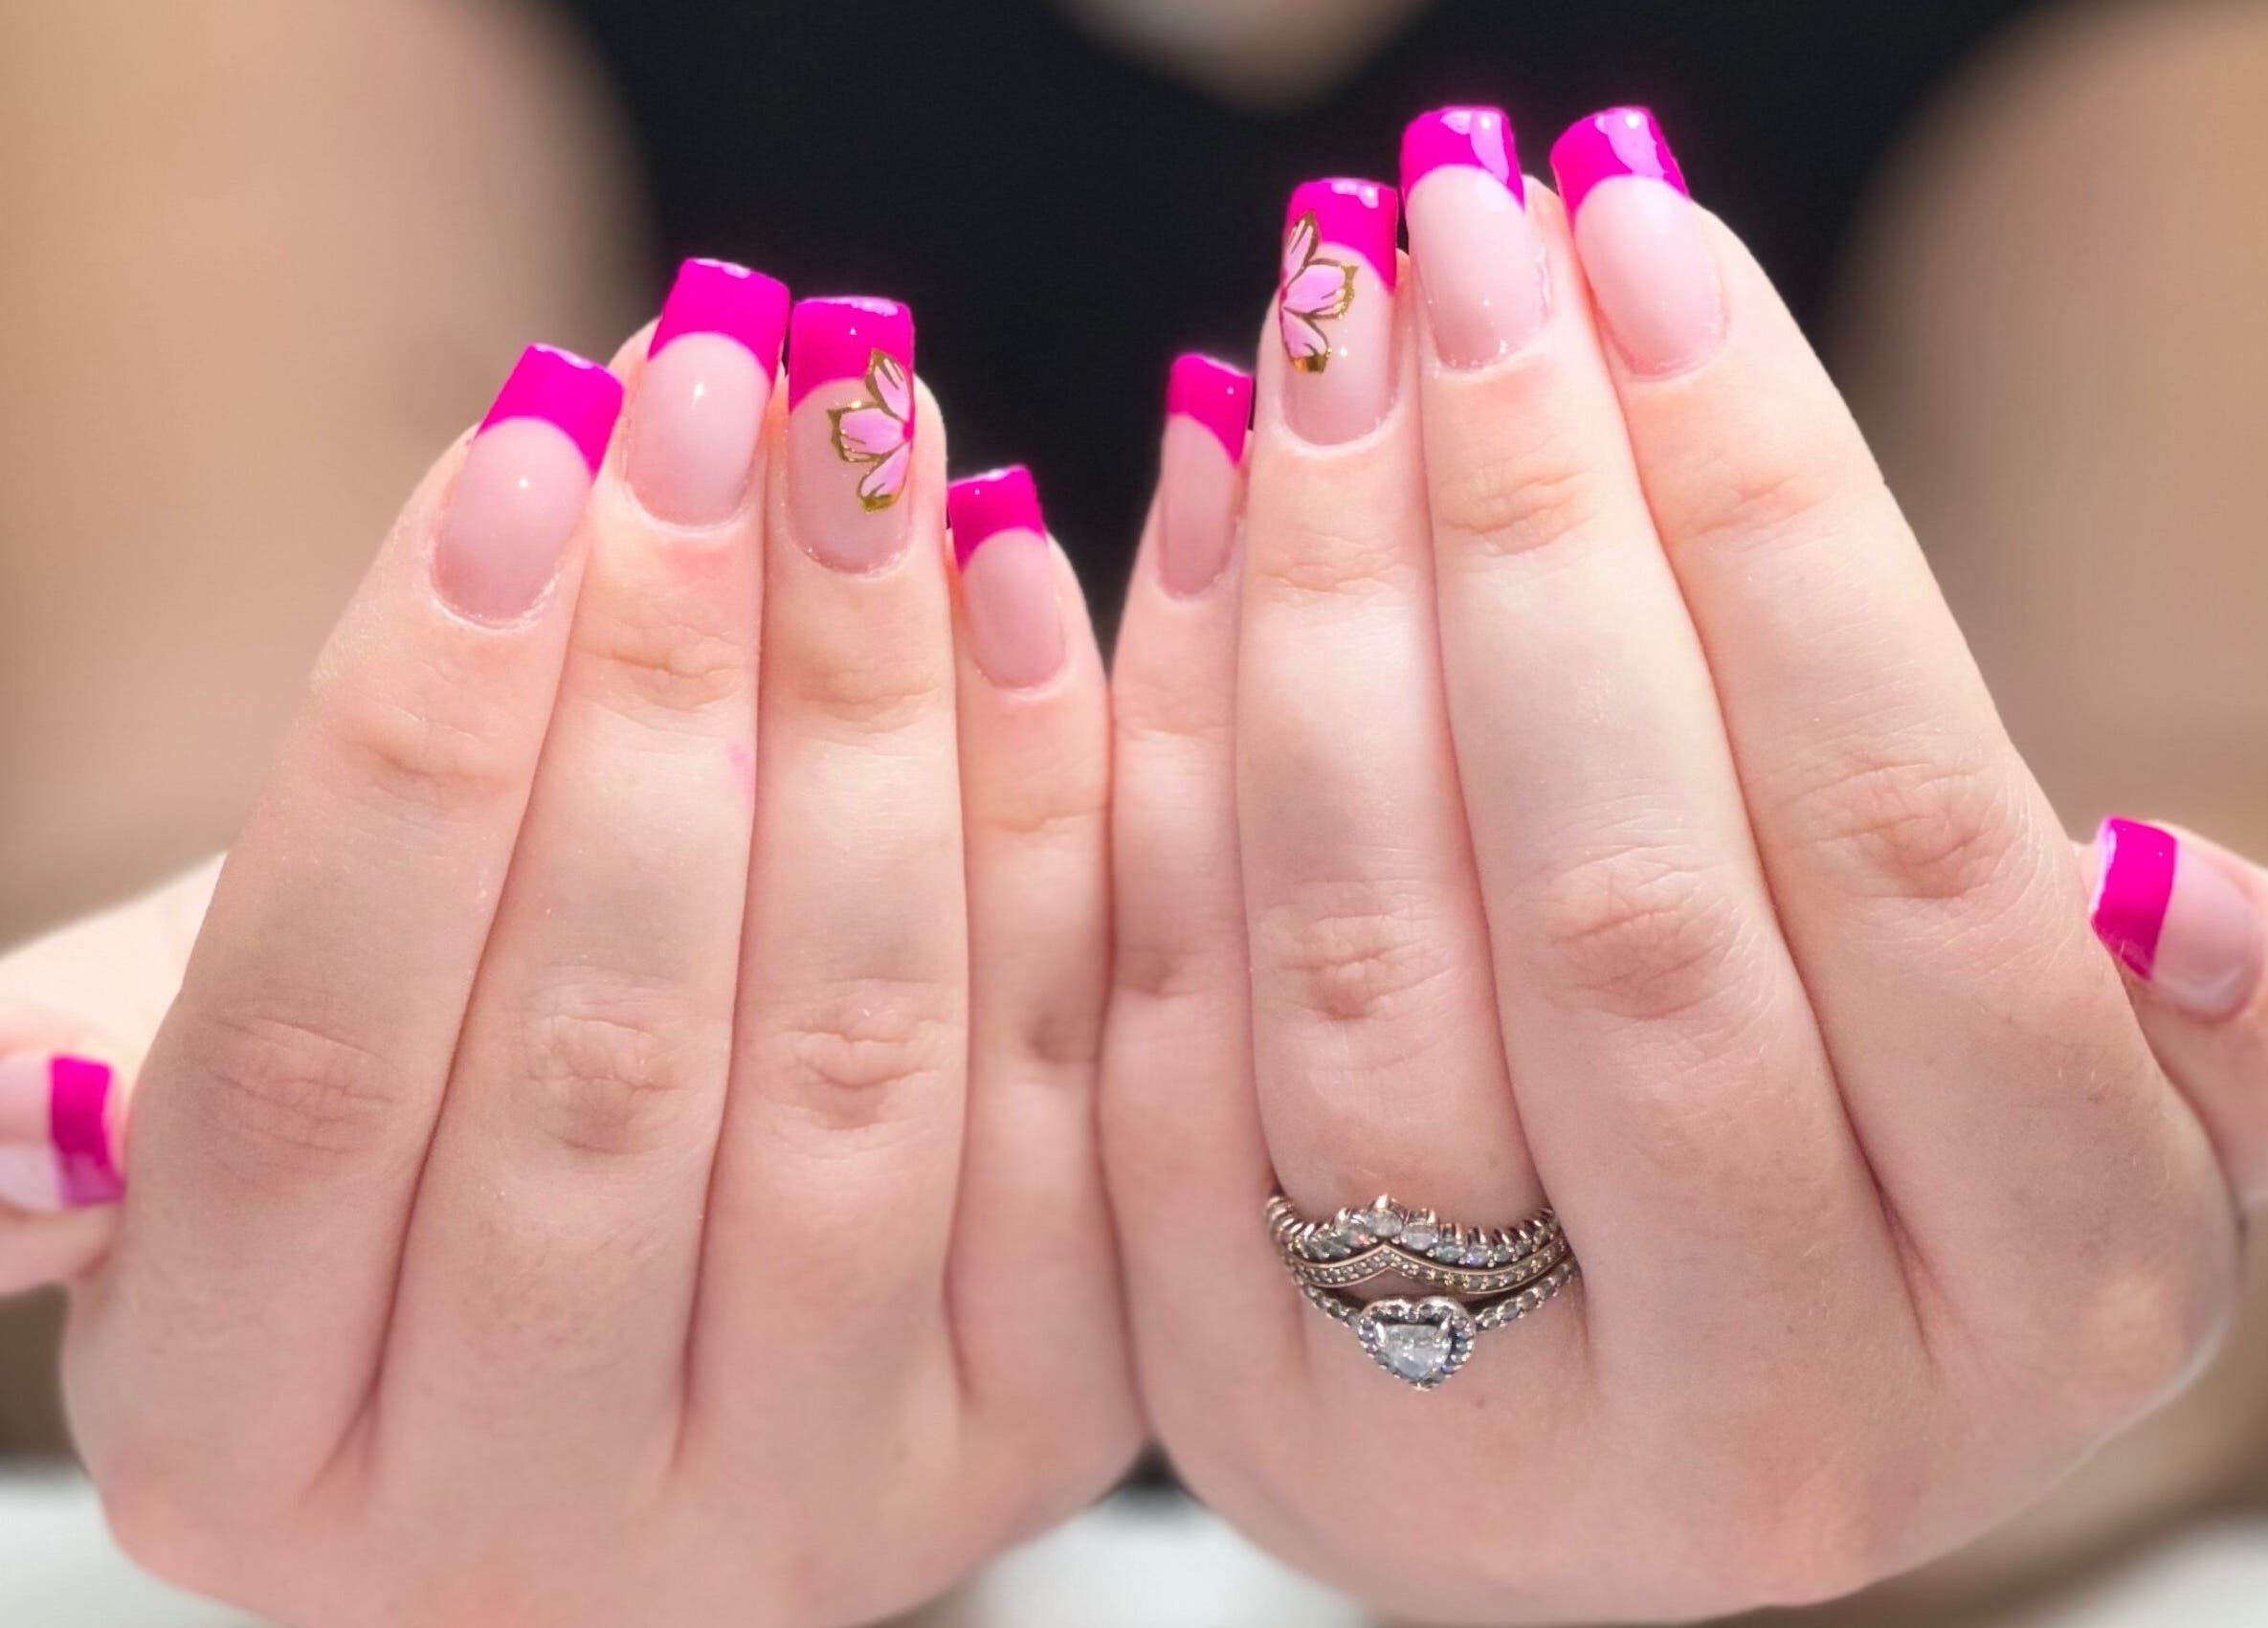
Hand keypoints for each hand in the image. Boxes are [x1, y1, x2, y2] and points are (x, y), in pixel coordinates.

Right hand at [35, 268, 1134, 1624]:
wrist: (649, 1313)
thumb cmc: (399, 1149)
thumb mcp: (205, 1117)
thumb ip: (98, 1076)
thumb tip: (7, 1120)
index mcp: (254, 1450)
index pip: (304, 1066)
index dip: (414, 737)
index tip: (524, 445)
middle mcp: (532, 1526)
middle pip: (605, 1054)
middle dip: (667, 674)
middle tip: (729, 376)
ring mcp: (821, 1493)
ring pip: (858, 1063)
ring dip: (872, 710)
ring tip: (871, 434)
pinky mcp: (1045, 1413)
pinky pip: (1069, 1081)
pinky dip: (1051, 813)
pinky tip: (1013, 582)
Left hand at [1103, 107, 2262, 1620]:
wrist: (1631, 1464)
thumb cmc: (1892, 1231)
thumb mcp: (2111, 1157)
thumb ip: (2189, 1042)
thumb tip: (2150, 878)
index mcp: (2038, 1296)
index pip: (1900, 846)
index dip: (1769, 518)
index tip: (1643, 250)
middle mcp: (1759, 1407)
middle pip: (1619, 903)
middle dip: (1525, 529)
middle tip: (1455, 237)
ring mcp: (1462, 1432)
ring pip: (1362, 966)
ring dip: (1322, 609)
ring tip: (1316, 341)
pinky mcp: (1230, 1394)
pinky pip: (1164, 1030)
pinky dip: (1156, 755)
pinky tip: (1195, 525)